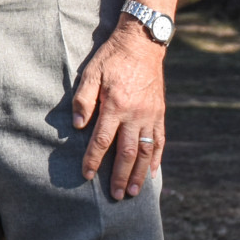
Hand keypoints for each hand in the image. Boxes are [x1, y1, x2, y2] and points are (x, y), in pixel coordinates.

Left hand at [74, 19, 166, 199]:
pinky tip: (153, 172)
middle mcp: (135, 115)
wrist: (142, 44)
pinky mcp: (160, 114)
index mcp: (115, 105)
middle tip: (117, 195)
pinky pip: (160, 141)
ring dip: (140, 174)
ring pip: (146, 152)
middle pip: (127, 153)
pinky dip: (157, 158)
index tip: (88, 175)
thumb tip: (78, 126)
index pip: (102, 140)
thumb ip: (83, 100)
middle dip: (120, 176)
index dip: (94, 159)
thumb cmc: (111, 58)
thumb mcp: (91, 73)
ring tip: (135, 192)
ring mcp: (151, 116)